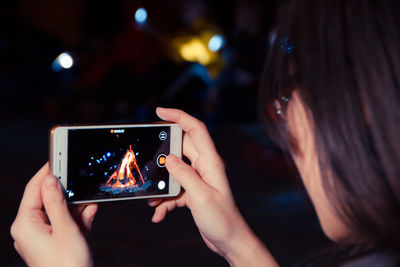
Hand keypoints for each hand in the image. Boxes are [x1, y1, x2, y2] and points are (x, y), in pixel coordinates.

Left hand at [10, 163, 97, 266]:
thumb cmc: (67, 265)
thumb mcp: (66, 228)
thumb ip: (57, 201)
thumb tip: (51, 179)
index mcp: (26, 224)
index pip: (34, 189)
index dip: (47, 172)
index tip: (58, 156)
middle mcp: (29, 229)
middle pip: (47, 199)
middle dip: (67, 192)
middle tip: (80, 181)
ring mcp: (41, 237)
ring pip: (58, 211)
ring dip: (75, 207)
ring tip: (89, 203)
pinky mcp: (52, 242)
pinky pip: (63, 223)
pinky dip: (77, 219)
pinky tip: (89, 214)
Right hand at [150, 108, 277, 265]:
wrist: (230, 241)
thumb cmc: (222, 219)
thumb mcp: (200, 196)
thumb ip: (183, 175)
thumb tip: (167, 158)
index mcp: (211, 162)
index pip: (196, 129)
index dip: (179, 116)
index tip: (160, 111)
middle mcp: (204, 167)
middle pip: (180, 148)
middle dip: (162, 151)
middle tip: (147, 156)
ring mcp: (198, 179)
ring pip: (173, 171)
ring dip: (162, 184)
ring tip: (153, 199)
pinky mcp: (192, 191)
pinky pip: (174, 189)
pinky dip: (165, 200)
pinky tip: (159, 214)